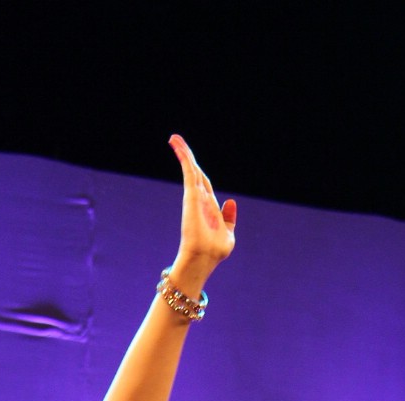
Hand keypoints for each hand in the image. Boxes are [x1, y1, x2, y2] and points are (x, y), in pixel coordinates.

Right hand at [169, 134, 236, 275]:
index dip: (198, 170)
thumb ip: (229, 218)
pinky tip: (178, 146)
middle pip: (195, 172)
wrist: (203, 259)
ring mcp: (194, 197)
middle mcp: (200, 200)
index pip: (203, 183)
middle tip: (175, 140)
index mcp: (209, 207)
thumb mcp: (228, 234)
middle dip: (187, 156)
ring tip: (174, 138)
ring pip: (190, 168)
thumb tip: (231, 201)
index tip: (189, 158)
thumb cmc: (214, 252)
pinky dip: (184, 158)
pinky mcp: (191, 195)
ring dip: (183, 152)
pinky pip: (188, 171)